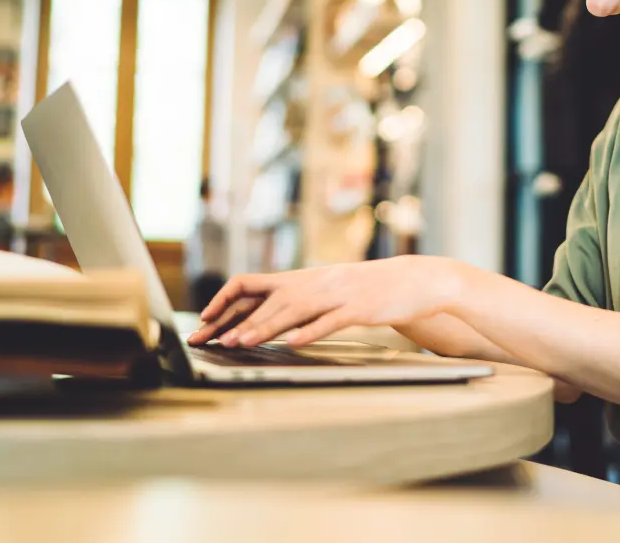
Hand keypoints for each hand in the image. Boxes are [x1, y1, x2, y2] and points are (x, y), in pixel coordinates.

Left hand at [187, 256, 467, 348]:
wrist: (415, 280)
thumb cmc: (370, 290)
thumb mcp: (329, 290)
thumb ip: (300, 300)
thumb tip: (266, 317)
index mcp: (305, 278)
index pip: (254, 283)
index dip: (226, 300)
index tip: (205, 320)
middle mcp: (316, 282)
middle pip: (268, 298)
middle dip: (235, 320)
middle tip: (209, 339)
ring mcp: (338, 294)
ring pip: (294, 309)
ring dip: (264, 326)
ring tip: (240, 342)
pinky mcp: (359, 308)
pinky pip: (330, 320)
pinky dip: (311, 331)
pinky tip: (294, 342)